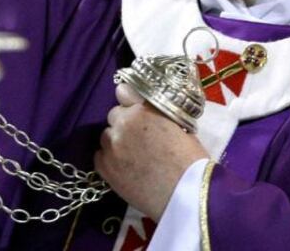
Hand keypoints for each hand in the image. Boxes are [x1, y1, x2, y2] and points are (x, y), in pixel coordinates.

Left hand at [94, 84, 208, 220]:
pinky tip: (124, 169)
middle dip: (124, 125)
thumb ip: (152, 109)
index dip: (133, 108)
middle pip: (114, 116)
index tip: (139, 117)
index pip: (125, 95)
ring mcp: (111, 145)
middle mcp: (123, 123)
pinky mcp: (104, 167)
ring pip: (106, 136)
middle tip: (139, 141)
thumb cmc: (190, 159)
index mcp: (143, 109)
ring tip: (133, 158)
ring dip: (116, 142)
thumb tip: (128, 94)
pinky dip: (109, 160)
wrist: (186, 194)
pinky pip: (100, 156)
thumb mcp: (178, 126)